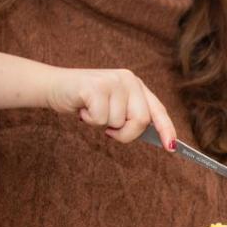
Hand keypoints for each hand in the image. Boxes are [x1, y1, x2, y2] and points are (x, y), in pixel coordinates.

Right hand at [45, 68, 175, 146]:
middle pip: (141, 121)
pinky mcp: (96, 86)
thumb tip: (157, 139)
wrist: (55, 87)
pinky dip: (90, 120)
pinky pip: (101, 119)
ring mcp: (113, 81)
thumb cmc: (86, 102)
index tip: (171, 147)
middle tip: (108, 130)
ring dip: (102, 125)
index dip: (166, 129)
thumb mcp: (114, 108)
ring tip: (92, 111)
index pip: (158, 110)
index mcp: (136, 85)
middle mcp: (129, 80)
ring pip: (119, 122)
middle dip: (125, 134)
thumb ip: (131, 117)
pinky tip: (83, 109)